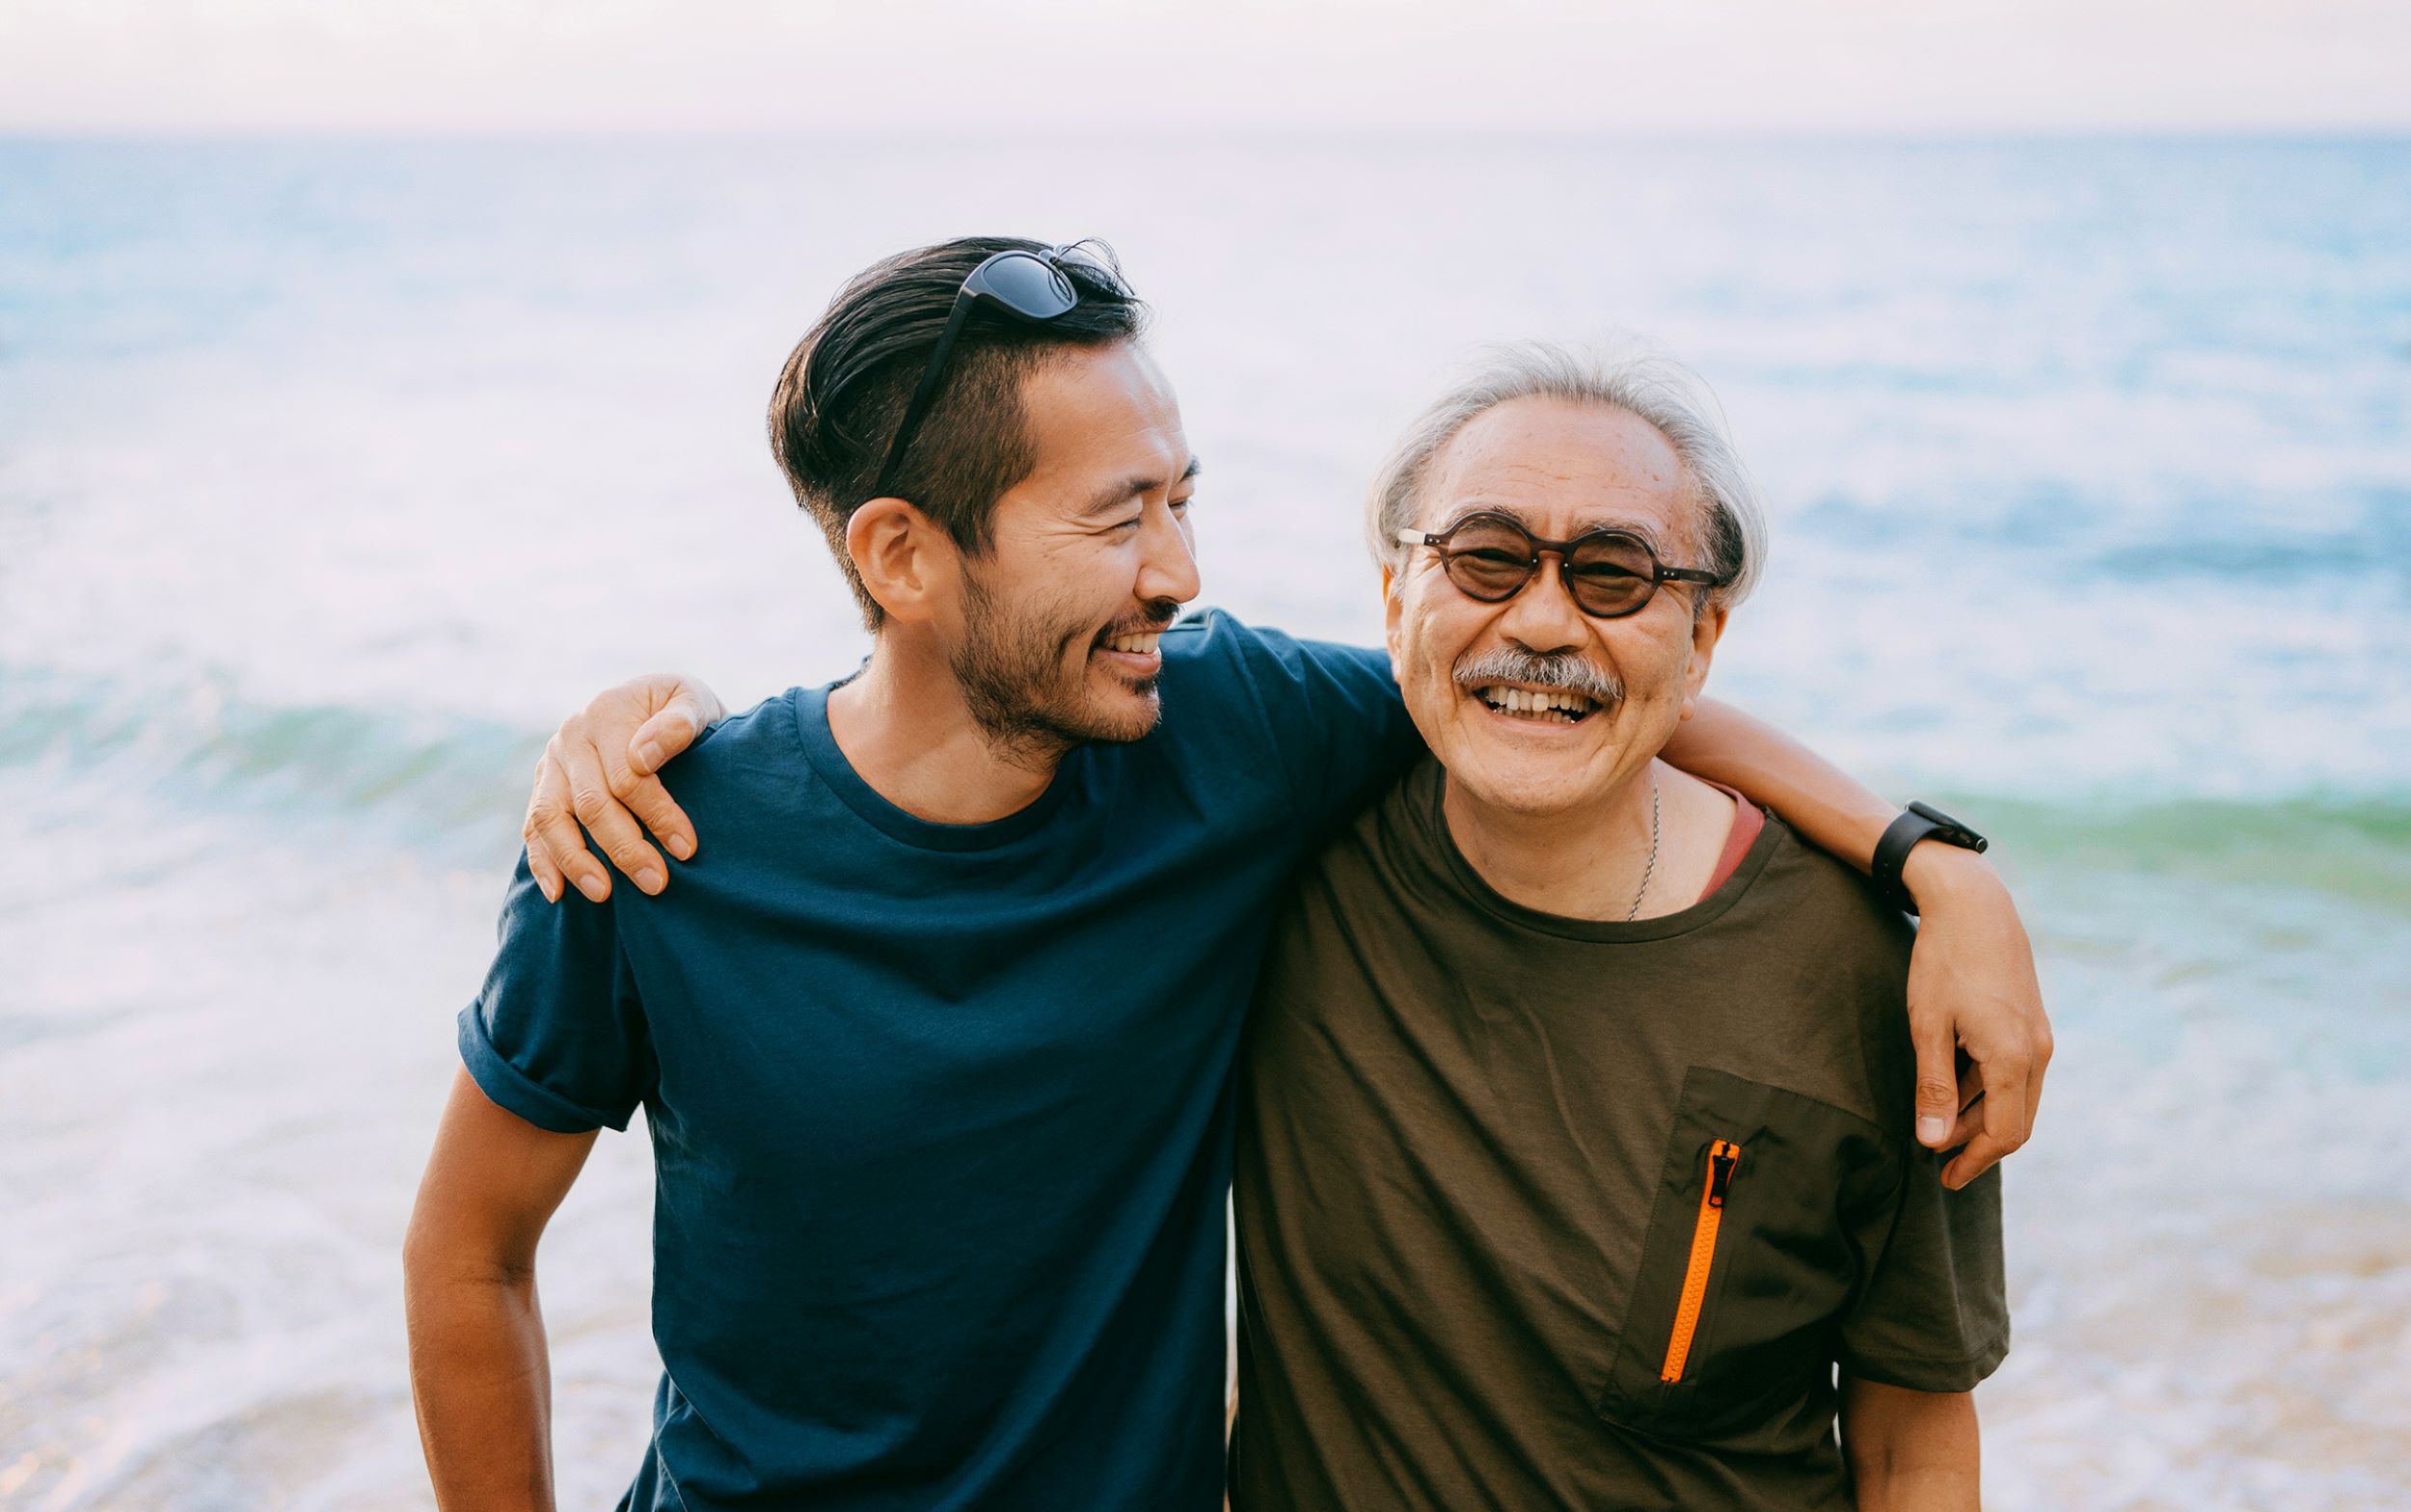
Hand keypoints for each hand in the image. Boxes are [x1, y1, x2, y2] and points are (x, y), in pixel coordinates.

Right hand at [523, 674, 724, 903]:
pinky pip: (533, 828)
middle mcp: (571, 737)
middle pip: (591, 803)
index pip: (627, 775)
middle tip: (656, 882)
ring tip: (604, 894)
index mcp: (607, 712)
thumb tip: (644, 757)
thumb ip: (678, 722)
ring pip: (551, 819)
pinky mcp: (543, 788)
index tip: (686, 848)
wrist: (653, 705)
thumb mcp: (690, 700)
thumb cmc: (679, 710)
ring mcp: (551, 764)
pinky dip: (542, 862)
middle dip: (624, 848)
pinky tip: (558, 894)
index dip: (657, 814)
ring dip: (577, 861)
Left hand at [1901, 847, 2052, 1188]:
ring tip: (1938, 1126)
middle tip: (1936, 1160)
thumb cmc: (1944, 962)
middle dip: (1976, 1145)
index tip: (1944, 1178)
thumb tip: (1932, 1142)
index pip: (2003, 1133)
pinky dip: (1986, 1089)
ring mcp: (2039, 1036)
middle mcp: (2038, 1052)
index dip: (1973, 1161)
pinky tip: (1954, 1088)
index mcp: (2014, 1059)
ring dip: (1979, 1117)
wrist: (1974, 903)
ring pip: (2015, 1097)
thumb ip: (1933, 1087)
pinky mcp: (2031, 1022)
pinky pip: (2015, 1072)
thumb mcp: (1928, 1026)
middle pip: (2014, 1121)